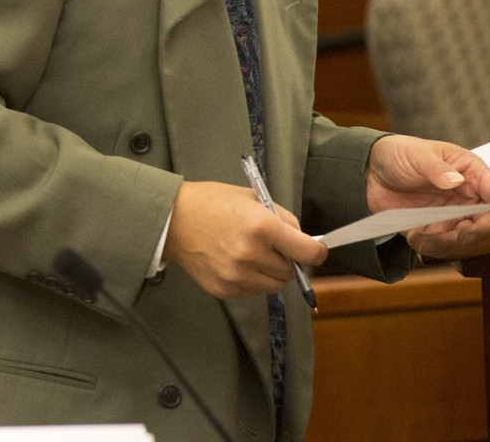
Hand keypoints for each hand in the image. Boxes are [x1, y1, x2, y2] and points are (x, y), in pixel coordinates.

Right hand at [164, 180, 327, 298]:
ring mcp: (237, 275)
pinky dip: (252, 279)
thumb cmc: (210, 203)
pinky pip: (254, 291)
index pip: (307, 252)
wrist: (173, 219)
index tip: (316, 250)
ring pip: (275, 285)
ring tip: (252, 253)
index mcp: (261, 226)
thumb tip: (304, 239)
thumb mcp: (251, 198)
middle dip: (288, 259)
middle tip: (272, 245)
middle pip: (291, 271)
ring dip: (271, 272)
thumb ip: (282, 218)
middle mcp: (251, 254)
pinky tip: (236, 261)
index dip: (317, 251)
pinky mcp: (225, 289)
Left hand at [365, 135, 489, 257]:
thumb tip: (456, 180)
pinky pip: (441, 246)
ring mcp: (451, 214)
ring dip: (448, 243)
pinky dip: (430, 247)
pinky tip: (414, 237)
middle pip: (485, 223)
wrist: (369, 170)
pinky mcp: (434, 228)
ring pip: (465, 239)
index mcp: (470, 172)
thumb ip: (436, 168)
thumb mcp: (417, 155)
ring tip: (423, 236)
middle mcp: (465, 196)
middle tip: (457, 233)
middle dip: (474, 232)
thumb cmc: (399, 154)